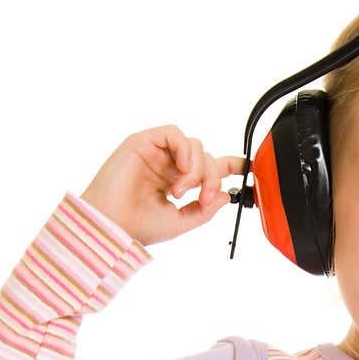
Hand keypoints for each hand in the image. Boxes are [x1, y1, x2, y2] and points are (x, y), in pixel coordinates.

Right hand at [80, 125, 245, 246]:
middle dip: (211, 177)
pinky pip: (174, 133)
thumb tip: (225, 195)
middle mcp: (168, 166)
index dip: (230, 165)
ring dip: (197, 168)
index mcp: (176, 182)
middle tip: (203, 198)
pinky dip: (184, 150)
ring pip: (194, 145)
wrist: (111, 226)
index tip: (247, 167)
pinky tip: (180, 171)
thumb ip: (204, 210)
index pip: (207, 166)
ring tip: (183, 190)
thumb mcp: (181, 222)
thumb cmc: (137, 226)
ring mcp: (156, 154)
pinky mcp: (142, 142)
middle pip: (205, 157)